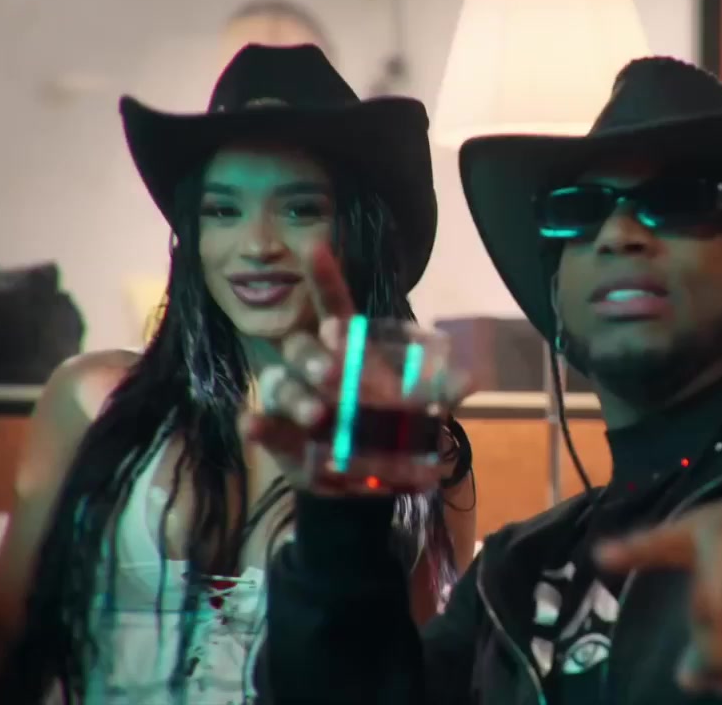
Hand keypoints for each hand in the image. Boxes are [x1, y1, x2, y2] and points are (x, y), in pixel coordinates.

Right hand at [239, 242, 470, 494]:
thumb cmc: (386, 423)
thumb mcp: (417, 409)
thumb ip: (439, 392)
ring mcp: (291, 397)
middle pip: (301, 345)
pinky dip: (258, 424)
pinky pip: (262, 422)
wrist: (365, 474)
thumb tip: (468, 379)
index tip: (314, 248)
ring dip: (295, 395)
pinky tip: (253, 425)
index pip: (332, 305)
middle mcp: (312, 365)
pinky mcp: (277, 433)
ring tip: (318, 416)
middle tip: (333, 375)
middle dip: (314, 356)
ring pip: (280, 383)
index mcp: (347, 349)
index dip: (323, 277)